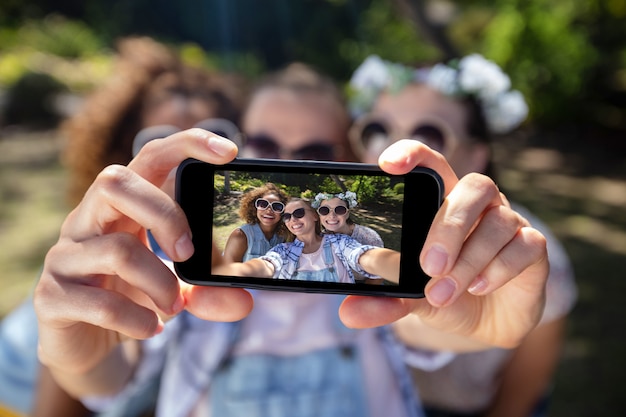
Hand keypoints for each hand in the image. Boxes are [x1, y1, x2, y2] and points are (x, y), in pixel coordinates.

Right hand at [34, 130, 253, 384]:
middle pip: (116, 182)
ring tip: (173, 307)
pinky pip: (100, 303)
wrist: (82, 343)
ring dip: (161, 284)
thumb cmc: (130, 297)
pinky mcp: (52, 297)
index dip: (187, 145)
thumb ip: (209, 292)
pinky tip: (151, 328)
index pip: (150, 156)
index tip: (229, 150)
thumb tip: (244, 302)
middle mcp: (87, 220)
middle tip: (187, 252)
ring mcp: (65, 256)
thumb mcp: (177, 290)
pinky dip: (138, 318)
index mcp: (122, 205)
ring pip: (117, 250)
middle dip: (165, 216)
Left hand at [339, 140, 547, 348]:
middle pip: (474, 186)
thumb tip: (349, 312)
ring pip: (499, 220)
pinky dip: (499, 268)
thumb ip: (384, 301)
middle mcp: (479, 206)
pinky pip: (525, 244)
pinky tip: (480, 287)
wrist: (484, 325)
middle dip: (450, 226)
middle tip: (429, 265)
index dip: (413, 154)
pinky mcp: (533, 247)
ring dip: (470, 260)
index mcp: (442, 203)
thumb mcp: (410, 299)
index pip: (432, 163)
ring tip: (444, 292)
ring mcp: (510, 223)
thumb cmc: (445, 294)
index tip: (388, 164)